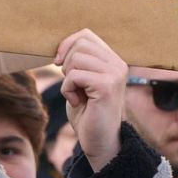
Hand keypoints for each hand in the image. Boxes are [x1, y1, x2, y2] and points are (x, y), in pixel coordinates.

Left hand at [54, 28, 126, 171]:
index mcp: (113, 60)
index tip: (59, 63)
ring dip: (68, 79)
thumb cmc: (88, 112)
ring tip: (77, 95)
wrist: (100, 142)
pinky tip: (78, 103)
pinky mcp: (106, 87)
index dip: (67, 44)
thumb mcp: (83, 81)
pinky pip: (74, 76)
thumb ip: (79, 61)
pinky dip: (68, 90)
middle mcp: (118, 64)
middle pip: (80, 43)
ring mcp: (114, 74)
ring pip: (76, 58)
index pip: (86, 34)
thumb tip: (62, 44)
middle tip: (73, 84)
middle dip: (67, 63)